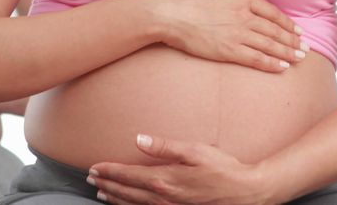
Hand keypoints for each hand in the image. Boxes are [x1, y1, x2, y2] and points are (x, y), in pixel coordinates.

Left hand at [88, 134, 274, 204]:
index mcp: (165, 180)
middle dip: (107, 183)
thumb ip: (165, 146)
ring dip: (115, 197)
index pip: (128, 175)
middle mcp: (162, 198)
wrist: (244, 192)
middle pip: (126, 191)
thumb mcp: (195, 150)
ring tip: (102, 192)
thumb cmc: (222, 169)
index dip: (109, 171)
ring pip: (133, 204)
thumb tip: (139, 139)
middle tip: (91, 178)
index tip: (94, 167)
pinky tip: (126, 204)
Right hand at [149, 0, 308, 72]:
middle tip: (305, 48)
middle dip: (292, 40)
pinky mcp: (228, 50)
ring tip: (300, 58)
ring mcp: (237, 34)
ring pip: (270, 45)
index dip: (287, 23)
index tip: (297, 30)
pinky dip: (271, 63)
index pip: (272, 12)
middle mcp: (244, 16)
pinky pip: (256, 59)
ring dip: (287, 53)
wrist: (169, 12)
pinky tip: (282, 67)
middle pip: (275, 30)